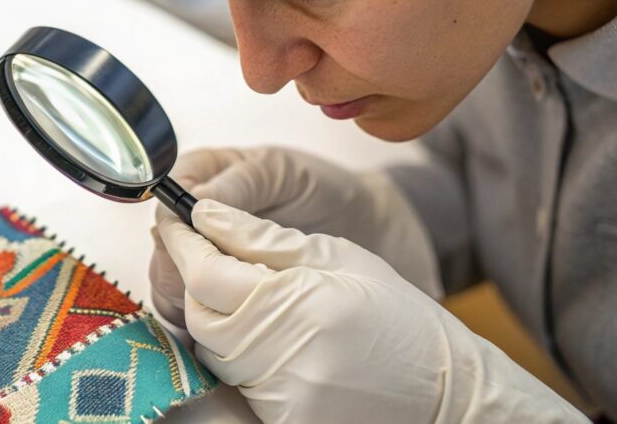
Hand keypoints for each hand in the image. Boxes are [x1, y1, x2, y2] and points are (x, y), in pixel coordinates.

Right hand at [149, 146, 442, 327]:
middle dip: (183, 274)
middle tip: (219, 291)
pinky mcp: (217, 291)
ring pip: (171, 286)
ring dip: (192, 302)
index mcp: (201, 175)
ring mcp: (202, 257)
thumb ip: (242, 186)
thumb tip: (196, 206)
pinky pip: (193, 309)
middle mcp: (192, 217)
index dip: (176, 235)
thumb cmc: (322, 188)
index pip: (166, 207)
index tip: (196, 255)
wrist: (361, 224)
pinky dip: (206, 321)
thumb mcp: (283, 175)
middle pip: (162, 253)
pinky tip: (232, 326)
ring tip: (231, 311)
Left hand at [157, 200, 587, 423]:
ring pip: (211, 347)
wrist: (442, 390)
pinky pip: (233, 378)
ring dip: (214, 313)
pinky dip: (235, 349)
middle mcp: (284, 358)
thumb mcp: (334, 255)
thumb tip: (206, 213)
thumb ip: (263, 237)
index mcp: (300, 304)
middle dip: (196, 277)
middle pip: (199, 313)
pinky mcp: (281, 420)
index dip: (183, 243)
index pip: (208, 273)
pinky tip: (261, 328)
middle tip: (207, 248)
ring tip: (246, 288)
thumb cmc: (395, 314)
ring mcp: (281, 397)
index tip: (174, 218)